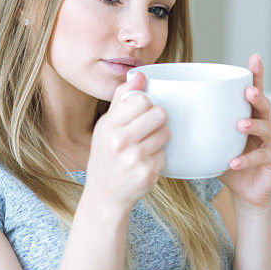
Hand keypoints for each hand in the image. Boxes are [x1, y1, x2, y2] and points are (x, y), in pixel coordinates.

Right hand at [85, 71, 170, 212]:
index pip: (141, 99)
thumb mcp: (106, 126)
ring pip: (166, 133)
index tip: (141, 112)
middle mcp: (120, 141)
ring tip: (145, 147)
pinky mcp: (148, 173)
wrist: (104, 195)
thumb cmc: (106, 156)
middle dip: (157, 120)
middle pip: (159, 114)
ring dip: (160, 138)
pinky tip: (145, 163)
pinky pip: (166, 154)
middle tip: (147, 130)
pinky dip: (159, 157)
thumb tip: (140, 75)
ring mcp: (134, 158)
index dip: (146, 104)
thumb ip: (122, 99)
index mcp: (109, 126)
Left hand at [217, 54, 270, 209]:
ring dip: (252, 125)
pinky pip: (261, 156)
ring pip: (266, 128)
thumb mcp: (216, 144)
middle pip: (264, 105)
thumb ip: (202, 130)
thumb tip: (167, 116)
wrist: (249, 194)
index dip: (256, 75)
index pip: (255, 91)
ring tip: (239, 125)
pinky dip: (246, 159)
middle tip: (247, 91)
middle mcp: (267, 125)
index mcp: (252, 116)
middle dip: (256, 96)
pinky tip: (233, 162)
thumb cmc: (231, 165)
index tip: (254, 58)